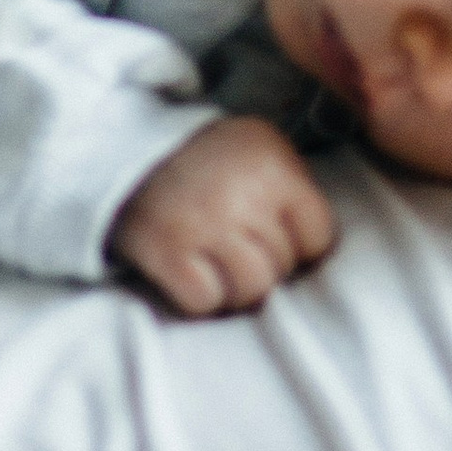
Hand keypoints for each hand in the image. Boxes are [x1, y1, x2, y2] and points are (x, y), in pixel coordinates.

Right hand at [109, 118, 335, 316]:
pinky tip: (191, 270)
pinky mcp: (167, 252)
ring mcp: (204, 224)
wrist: (133, 154)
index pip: (319, 236)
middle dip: (265, 265)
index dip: (299, 243)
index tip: (273, 233)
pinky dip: (200, 297)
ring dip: (235, 288)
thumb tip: (318, 249)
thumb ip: (294, 188)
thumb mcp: (261, 148)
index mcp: (272, 164)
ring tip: (218, 263)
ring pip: (251, 291)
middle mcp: (242, 193)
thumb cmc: (210, 159)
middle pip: (283, 268)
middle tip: (235, 244)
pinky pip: (206, 302)